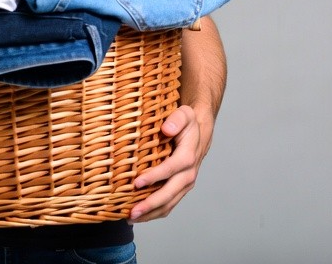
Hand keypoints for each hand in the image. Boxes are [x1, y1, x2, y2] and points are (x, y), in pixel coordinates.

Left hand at [128, 104, 211, 222]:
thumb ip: (176, 119)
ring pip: (169, 204)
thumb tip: (166, 128)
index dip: (153, 177)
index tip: (136, 183)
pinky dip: (155, 212)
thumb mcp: (184, 114)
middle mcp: (188, 174)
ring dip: (151, 213)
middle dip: (150, 204)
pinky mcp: (180, 188)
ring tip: (131, 218)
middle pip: (169, 193)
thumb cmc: (187, 122)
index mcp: (187, 156)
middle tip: (132, 212)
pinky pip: (169, 204)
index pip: (169, 169)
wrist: (199, 132)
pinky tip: (140, 215)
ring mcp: (185, 184)